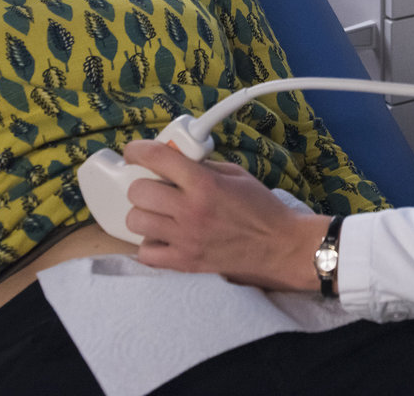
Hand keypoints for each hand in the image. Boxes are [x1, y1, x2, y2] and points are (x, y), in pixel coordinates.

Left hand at [121, 138, 328, 291]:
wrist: (279, 245)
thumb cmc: (260, 208)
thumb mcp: (234, 173)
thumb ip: (201, 166)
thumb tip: (173, 159)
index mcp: (204, 184)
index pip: (157, 158)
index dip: (137, 150)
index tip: (134, 152)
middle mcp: (190, 211)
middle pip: (138, 191)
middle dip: (142, 184)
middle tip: (155, 186)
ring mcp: (185, 239)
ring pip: (135, 221)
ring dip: (144, 213)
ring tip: (159, 213)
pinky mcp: (185, 262)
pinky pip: (146, 254)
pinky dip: (149, 244)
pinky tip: (163, 236)